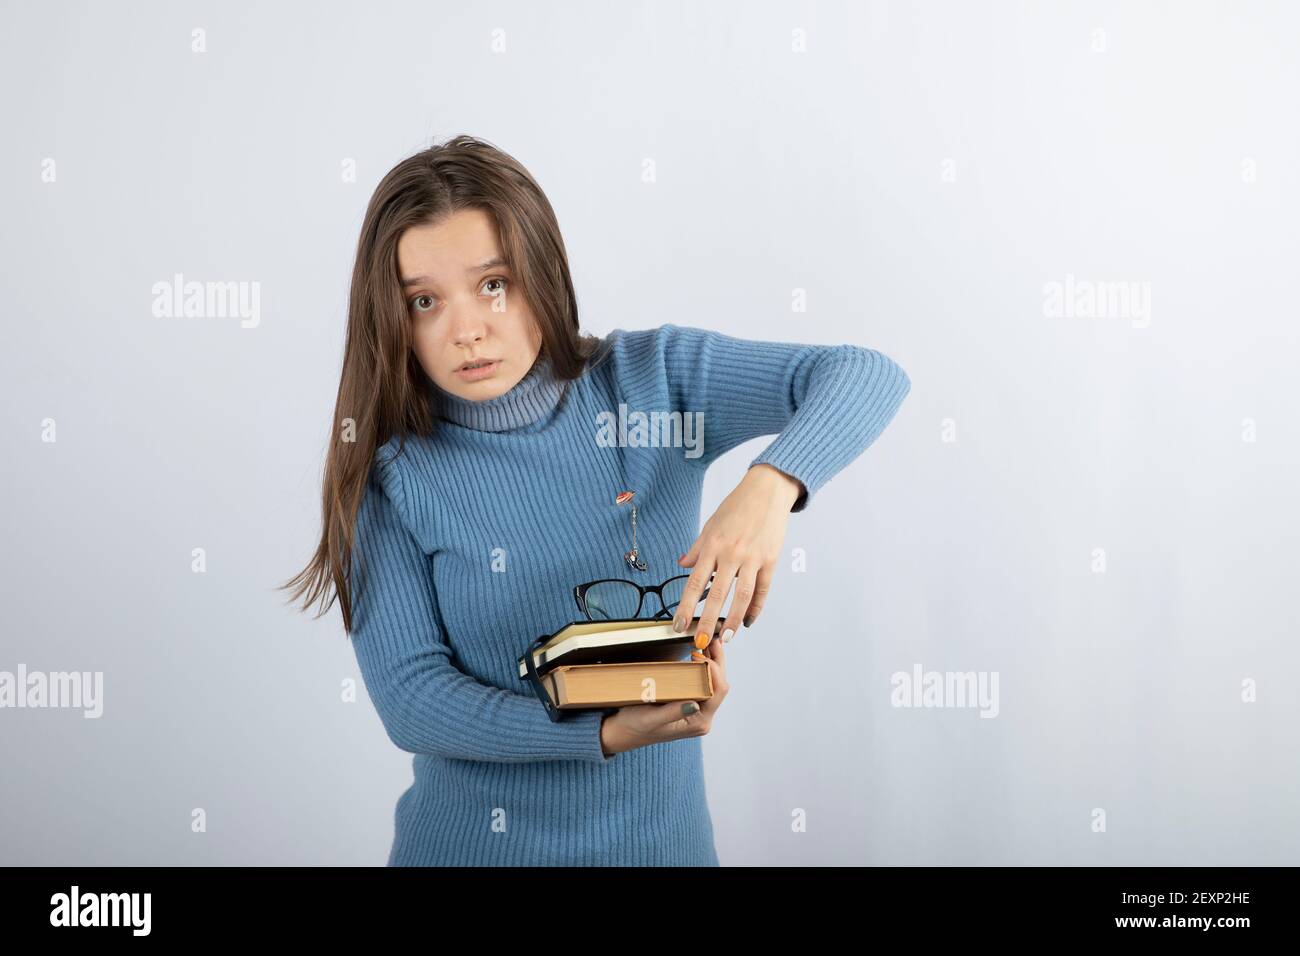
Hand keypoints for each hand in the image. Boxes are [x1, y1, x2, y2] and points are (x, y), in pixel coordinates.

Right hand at [600, 635, 728, 755]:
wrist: (624, 731)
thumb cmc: (635, 726)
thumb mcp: (651, 719)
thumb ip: (673, 713)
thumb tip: (694, 704)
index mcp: (697, 722)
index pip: (716, 692)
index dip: (713, 670)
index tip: (699, 653)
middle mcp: (702, 718)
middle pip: (719, 685)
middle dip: (717, 661)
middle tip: (709, 640)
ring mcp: (698, 711)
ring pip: (714, 682)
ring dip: (712, 662)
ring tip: (707, 643)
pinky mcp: (692, 703)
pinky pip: (704, 682)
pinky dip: (704, 667)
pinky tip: (700, 653)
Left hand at [672, 463, 801, 643]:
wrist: (767, 490)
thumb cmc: (737, 506)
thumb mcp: (710, 525)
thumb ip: (697, 548)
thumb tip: (682, 564)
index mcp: (712, 545)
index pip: (694, 582)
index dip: (685, 606)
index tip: (678, 625)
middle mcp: (731, 553)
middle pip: (717, 595)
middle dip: (707, 622)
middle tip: (700, 642)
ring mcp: (753, 558)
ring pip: (742, 596)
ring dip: (733, 620)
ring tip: (726, 637)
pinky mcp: (771, 560)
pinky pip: (763, 590)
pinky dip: (755, 608)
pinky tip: (747, 620)